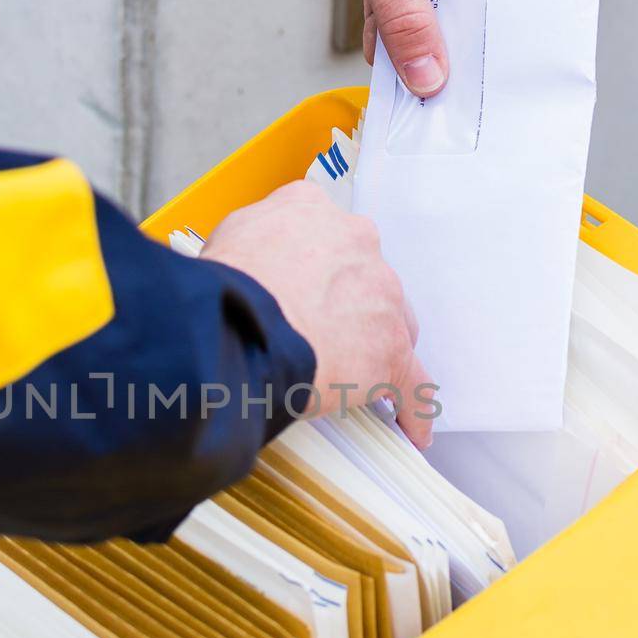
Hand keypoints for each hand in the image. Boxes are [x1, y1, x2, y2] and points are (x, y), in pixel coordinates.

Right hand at [201, 182, 432, 447]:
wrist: (241, 326)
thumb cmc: (225, 289)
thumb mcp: (227, 238)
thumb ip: (255, 241)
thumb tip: (252, 262)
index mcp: (313, 211)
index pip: (327, 234)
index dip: (317, 267)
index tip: (308, 286)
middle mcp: (356, 241)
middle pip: (366, 277)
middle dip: (350, 304)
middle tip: (320, 332)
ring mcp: (380, 296)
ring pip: (392, 324)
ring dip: (376, 347)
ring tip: (354, 376)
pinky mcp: (390, 351)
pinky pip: (411, 384)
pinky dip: (412, 408)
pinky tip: (411, 427)